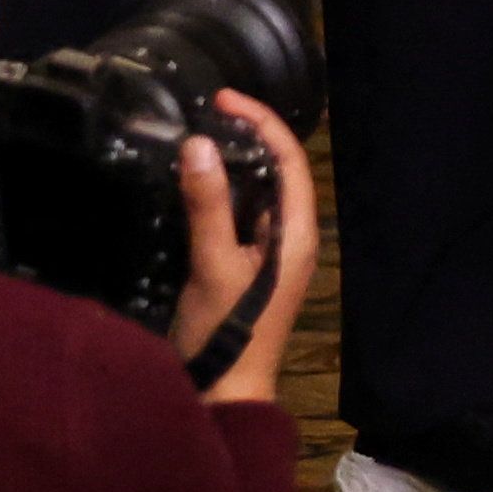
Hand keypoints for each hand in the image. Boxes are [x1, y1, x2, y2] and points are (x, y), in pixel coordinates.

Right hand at [172, 94, 323, 405]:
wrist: (225, 393)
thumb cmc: (228, 332)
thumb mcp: (212, 264)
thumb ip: (207, 204)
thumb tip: (201, 143)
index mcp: (297, 233)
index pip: (289, 159)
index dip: (261, 121)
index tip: (224, 98)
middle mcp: (291, 236)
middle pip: (276, 169)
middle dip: (247, 134)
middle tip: (206, 110)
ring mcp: (271, 251)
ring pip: (257, 190)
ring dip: (233, 161)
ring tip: (197, 133)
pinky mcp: (250, 264)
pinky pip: (241, 212)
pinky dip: (222, 190)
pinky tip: (195, 180)